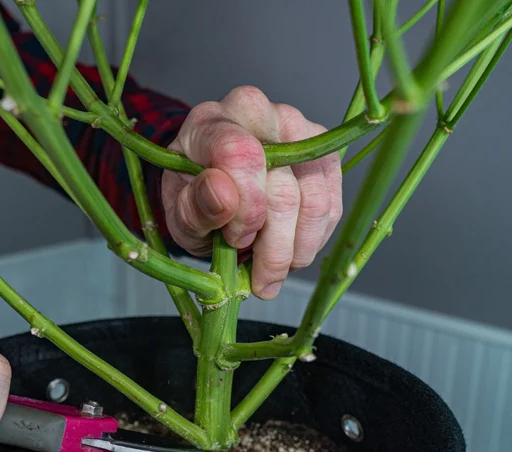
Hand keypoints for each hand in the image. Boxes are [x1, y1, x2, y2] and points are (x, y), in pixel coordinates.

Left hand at [162, 86, 342, 299]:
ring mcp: (299, 129)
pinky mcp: (324, 153)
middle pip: (284, 190)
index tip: (234, 241)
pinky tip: (290, 254)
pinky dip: (312, 242)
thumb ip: (194, 207)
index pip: (241, 156)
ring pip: (315, 202)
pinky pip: (331, 207)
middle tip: (258, 278)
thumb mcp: (179, 212)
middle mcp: (261, 113)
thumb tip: (224, 195)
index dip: (244, 210)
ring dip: (297, 251)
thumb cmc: (194, 196)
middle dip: (274, 248)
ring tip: (274, 272)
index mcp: (212, 121)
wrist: (215, 183)